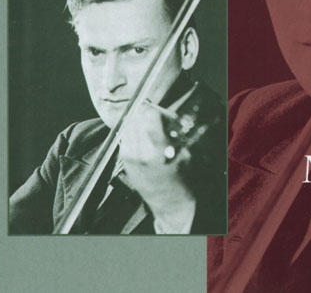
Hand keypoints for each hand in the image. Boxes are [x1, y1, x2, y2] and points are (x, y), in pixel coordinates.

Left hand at [119, 100, 195, 232]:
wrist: (173, 204)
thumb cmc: (185, 178)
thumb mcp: (186, 150)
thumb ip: (171, 129)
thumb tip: (156, 109)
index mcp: (161, 149)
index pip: (149, 116)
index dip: (151, 108)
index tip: (153, 106)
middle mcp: (142, 153)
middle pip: (135, 119)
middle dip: (143, 114)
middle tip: (151, 115)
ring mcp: (131, 159)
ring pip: (128, 127)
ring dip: (136, 122)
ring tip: (146, 126)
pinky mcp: (125, 163)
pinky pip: (125, 138)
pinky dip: (132, 133)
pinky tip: (141, 137)